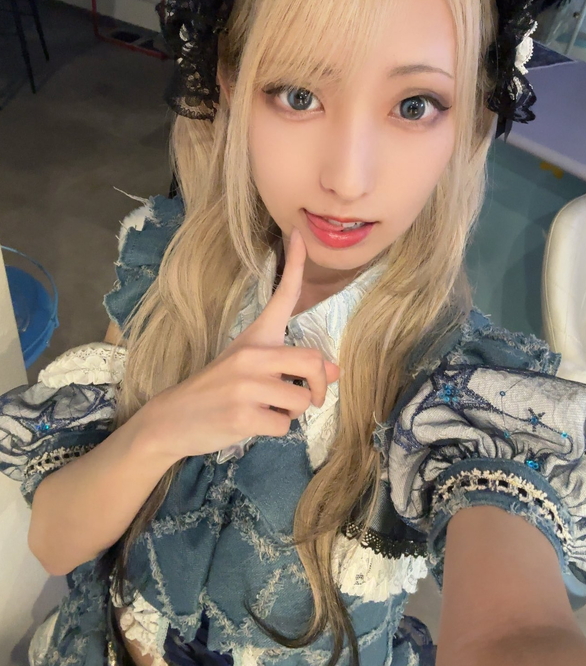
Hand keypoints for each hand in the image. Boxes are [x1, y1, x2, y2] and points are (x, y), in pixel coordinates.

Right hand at [141, 227, 340, 462]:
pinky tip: (252, 424)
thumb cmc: (218, 391)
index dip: (295, 264)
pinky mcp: (243, 416)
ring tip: (268, 409)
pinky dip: (276, 430)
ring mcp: (246, 386)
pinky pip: (284, 426)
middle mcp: (251, 355)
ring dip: (293, 413)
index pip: (281, 296)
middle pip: (313, 362)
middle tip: (312, 397)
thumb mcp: (251, 371)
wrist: (171, 418)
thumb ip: (291, 368)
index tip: (300, 234)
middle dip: (319, 387)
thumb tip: (334, 371)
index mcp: (254, 338)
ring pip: (301, 401)